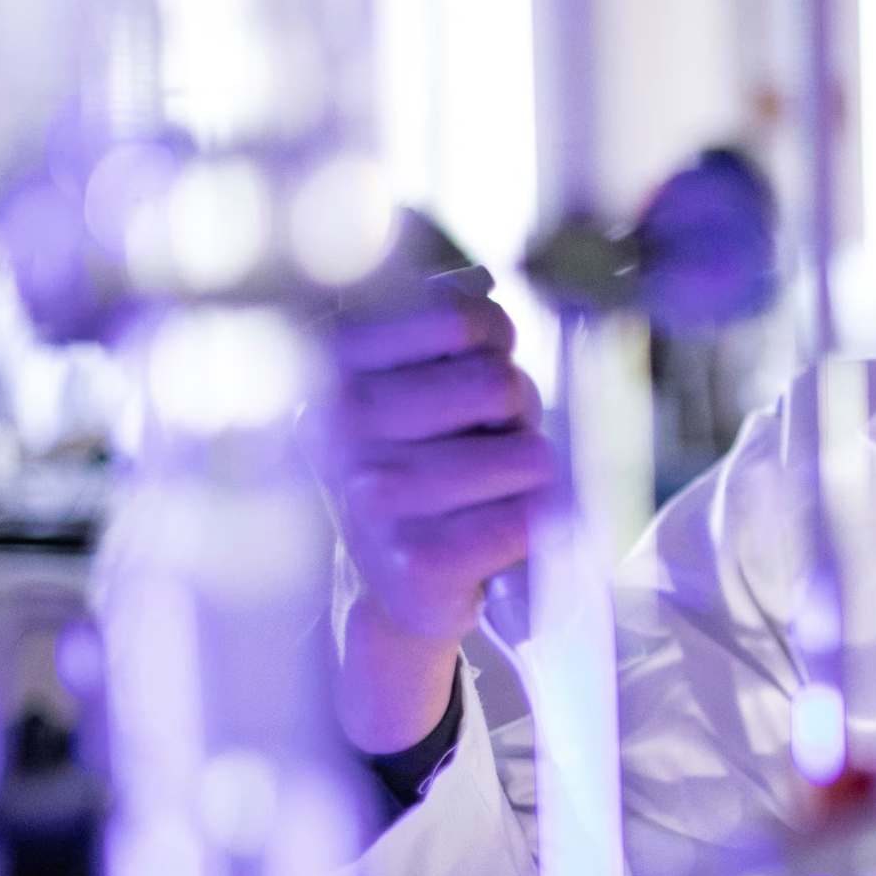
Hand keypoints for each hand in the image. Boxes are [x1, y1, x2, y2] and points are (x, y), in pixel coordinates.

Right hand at [317, 283, 555, 752]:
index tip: (479, 368)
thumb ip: (442, 324)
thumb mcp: (415, 382)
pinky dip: (538, 528)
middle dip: (517, 414)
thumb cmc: (424, 467)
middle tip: (488, 445)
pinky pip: (533, 518)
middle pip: (503, 385)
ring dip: (532, 475)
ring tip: (490, 493)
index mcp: (337, 368)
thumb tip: (476, 287)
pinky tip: (495, 537)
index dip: (495, 341)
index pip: (462, 317)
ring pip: (531, 455)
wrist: (400, 587)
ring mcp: (376, 497)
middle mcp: (343, 428)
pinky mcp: (419, 560)